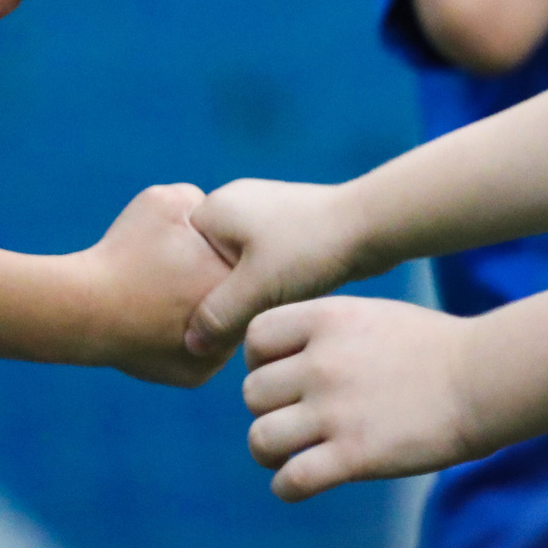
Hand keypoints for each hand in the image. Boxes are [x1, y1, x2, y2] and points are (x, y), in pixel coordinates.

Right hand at [78, 184, 233, 387]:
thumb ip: (200, 201)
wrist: (83, 308)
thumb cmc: (122, 251)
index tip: (195, 246)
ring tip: (172, 297)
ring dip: (207, 313)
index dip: (220, 249)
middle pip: (239, 297)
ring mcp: (217, 356)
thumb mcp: (165, 201)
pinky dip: (187, 337)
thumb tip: (212, 215)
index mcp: (234, 279)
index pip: (246, 261)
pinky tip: (164, 321)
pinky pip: (203, 352)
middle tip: (182, 272)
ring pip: (224, 328)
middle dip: (218, 283)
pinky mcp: (196, 376)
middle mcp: (235, 323)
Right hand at [184, 178, 367, 360]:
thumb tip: (189, 344)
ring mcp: (261, 212)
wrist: (371, 224)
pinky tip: (278, 301)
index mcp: (214, 208)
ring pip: (236, 263)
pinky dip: (265, 281)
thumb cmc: (309, 249)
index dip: (185, 290)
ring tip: (256, 315)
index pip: (176, 253)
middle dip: (216, 293)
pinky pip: (261, 260)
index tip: (199, 322)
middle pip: (205, 260)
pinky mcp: (288, 225)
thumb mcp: (256, 289)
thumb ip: (218, 316)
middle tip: (226, 328)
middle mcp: (233, 203)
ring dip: (244, 290)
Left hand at [242, 296, 480, 500]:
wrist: (482, 379)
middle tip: (294, 420)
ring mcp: (335, 410)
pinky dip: (288, 486)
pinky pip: (290, 480)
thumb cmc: (434, 348)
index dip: (261, 361)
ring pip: (260, 439)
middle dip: (268, 409)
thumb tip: (288, 359)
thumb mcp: (372, 315)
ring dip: (271, 452)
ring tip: (291, 455)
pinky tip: (302, 482)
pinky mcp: (353, 455)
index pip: (255, 338)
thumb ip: (327, 332)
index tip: (283, 377)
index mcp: (326, 319)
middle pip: (253, 394)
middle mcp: (322, 362)